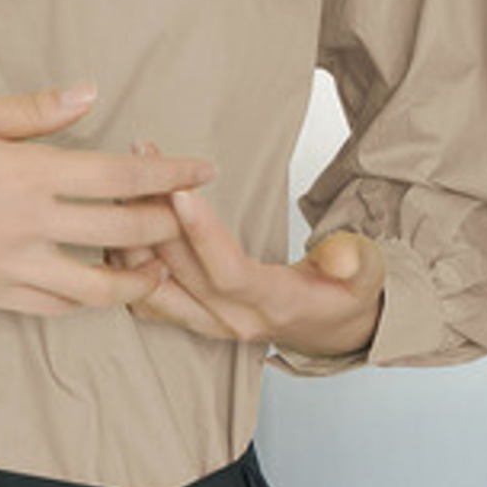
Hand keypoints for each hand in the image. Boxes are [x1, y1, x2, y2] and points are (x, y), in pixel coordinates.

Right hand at [0, 85, 217, 316]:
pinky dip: (83, 301)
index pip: (120, 177)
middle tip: (190, 214)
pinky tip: (93, 290)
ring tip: (157, 267)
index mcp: (26, 173)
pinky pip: (51, 307)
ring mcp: (10, 268)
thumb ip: (32, 111)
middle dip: (166, 223)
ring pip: (94, 287)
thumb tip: (88, 94)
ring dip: (135, 277)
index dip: (170, 174)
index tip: (203, 168)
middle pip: (120, 231)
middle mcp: (29, 226)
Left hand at [107, 140, 385, 357]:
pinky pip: (143, 292)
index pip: (229, 273)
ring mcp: (204, 322)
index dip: (202, 234)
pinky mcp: (187, 316)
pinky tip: (121, 215)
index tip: (181, 191)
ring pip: (152, 283)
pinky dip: (126, 256)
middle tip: (143, 160)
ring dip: (133, 231)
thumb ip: (355, 262)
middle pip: (180, 271)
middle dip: (157, 213)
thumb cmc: (342, 292)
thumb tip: (342, 258)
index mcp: (274, 306)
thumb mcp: (365, 275)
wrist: (327, 326)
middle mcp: (231, 320)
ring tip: (126, 177)